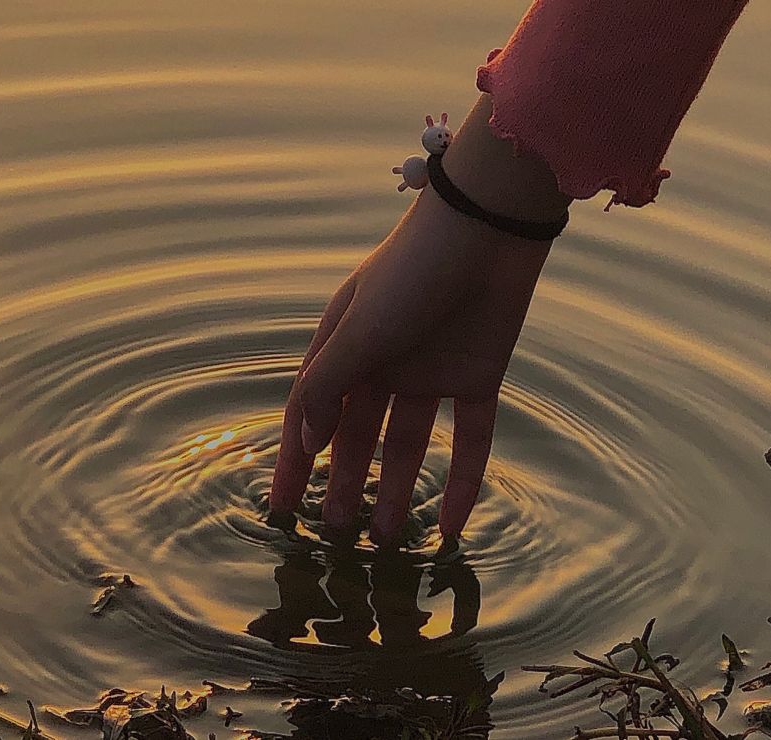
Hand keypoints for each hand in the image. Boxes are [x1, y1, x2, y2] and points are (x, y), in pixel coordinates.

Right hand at [269, 102, 565, 543]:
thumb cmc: (411, 272)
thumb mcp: (358, 333)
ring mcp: (430, 370)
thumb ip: (325, 388)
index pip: (311, 413)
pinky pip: (470, 438)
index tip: (282, 508)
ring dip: (398, 489)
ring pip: (408, 444)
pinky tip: (455, 524)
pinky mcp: (477, 376)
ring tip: (388, 539)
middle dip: (345, 482)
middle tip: (337, 534)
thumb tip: (302, 442)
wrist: (487, 230)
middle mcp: (384, 362)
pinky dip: (465, 480)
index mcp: (345, 346)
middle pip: (358, 435)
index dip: (295, 460)